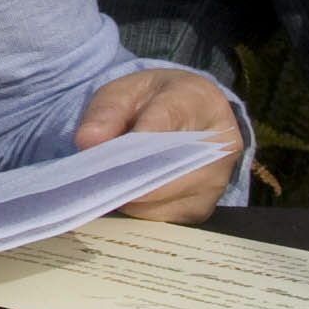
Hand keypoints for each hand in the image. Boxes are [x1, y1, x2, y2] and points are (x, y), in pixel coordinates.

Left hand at [74, 67, 241, 224]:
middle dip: (129, 173)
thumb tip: (88, 141)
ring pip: (166, 197)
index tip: (115, 151)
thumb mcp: (126, 92)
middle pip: (172, 166)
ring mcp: (217, 180)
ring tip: (104, 184)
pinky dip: (139, 209)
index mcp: (200, 100)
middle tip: (93, 176)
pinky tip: (122, 195)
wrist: (187, 115)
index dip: (142, 135)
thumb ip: (106, 111)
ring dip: (130, 194)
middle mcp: (220, 144)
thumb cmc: (153, 101)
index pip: (170, 117)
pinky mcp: (203, 207)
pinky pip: (165, 216)